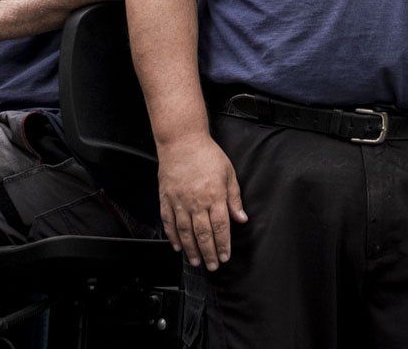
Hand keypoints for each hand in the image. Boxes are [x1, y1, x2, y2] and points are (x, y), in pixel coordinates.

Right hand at [156, 132, 247, 270]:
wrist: (182, 141)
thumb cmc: (207, 154)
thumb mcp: (228, 173)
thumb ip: (234, 198)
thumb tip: (241, 218)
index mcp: (214, 195)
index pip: (221, 227)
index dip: (223, 245)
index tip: (225, 257)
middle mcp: (196, 201)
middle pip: (203, 234)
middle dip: (209, 253)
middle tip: (212, 266)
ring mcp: (179, 201)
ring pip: (185, 232)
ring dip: (191, 250)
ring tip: (196, 261)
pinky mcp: (166, 198)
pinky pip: (169, 222)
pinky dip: (172, 237)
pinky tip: (177, 246)